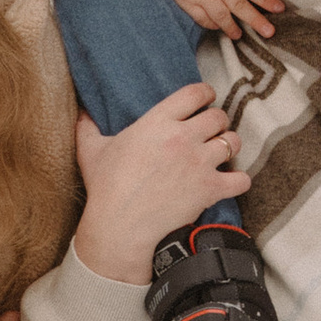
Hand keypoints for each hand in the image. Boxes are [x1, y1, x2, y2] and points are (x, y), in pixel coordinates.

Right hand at [73, 87, 238, 284]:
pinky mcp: (209, 189)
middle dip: (218, 122)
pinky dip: (239, 180)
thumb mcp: (91, 151)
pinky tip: (230, 182)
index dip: (205, 94)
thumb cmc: (105, 188)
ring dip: (230, 146)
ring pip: (233, 142)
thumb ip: (87, 126)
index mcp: (157, 122)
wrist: (119, 226)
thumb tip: (80, 110)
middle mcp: (182, 138)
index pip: (196, 93)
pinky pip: (241, 178)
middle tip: (212, 132)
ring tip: (222, 153)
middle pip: (219, 116)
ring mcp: (199, 163)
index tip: (206, 100)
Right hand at [109, 0, 282, 40]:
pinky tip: (215, 27)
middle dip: (257, 20)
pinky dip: (209, 24)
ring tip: (239, 36)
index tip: (280, 9)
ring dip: (232, 27)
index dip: (266, 0)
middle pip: (241, 5)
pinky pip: (201, 17)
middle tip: (270, 32)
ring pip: (222, 15)